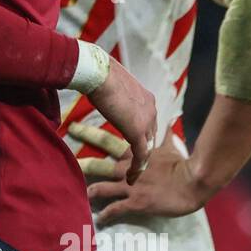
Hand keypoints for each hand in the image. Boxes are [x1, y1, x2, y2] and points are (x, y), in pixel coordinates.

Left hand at [69, 128, 211, 224]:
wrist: (194, 181)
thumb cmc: (184, 163)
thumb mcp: (173, 145)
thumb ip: (166, 133)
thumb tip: (172, 118)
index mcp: (134, 154)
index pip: (107, 140)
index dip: (89, 134)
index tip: (74, 128)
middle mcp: (129, 169)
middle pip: (99, 163)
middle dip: (80, 161)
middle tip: (62, 161)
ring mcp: (131, 186)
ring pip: (102, 187)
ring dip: (89, 191)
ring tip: (76, 195)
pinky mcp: (136, 202)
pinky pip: (116, 209)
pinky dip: (106, 215)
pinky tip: (98, 220)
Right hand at [83, 56, 155, 183]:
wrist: (99, 73)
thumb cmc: (100, 73)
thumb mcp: (112, 84)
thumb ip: (114, 94)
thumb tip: (103, 92)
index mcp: (147, 98)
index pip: (148, 121)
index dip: (143, 133)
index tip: (136, 143)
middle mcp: (151, 110)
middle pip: (151, 135)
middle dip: (145, 149)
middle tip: (138, 163)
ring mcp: (146, 121)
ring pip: (148, 147)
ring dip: (142, 161)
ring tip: (134, 174)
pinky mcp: (137, 132)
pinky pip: (142, 155)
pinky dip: (137, 168)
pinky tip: (130, 177)